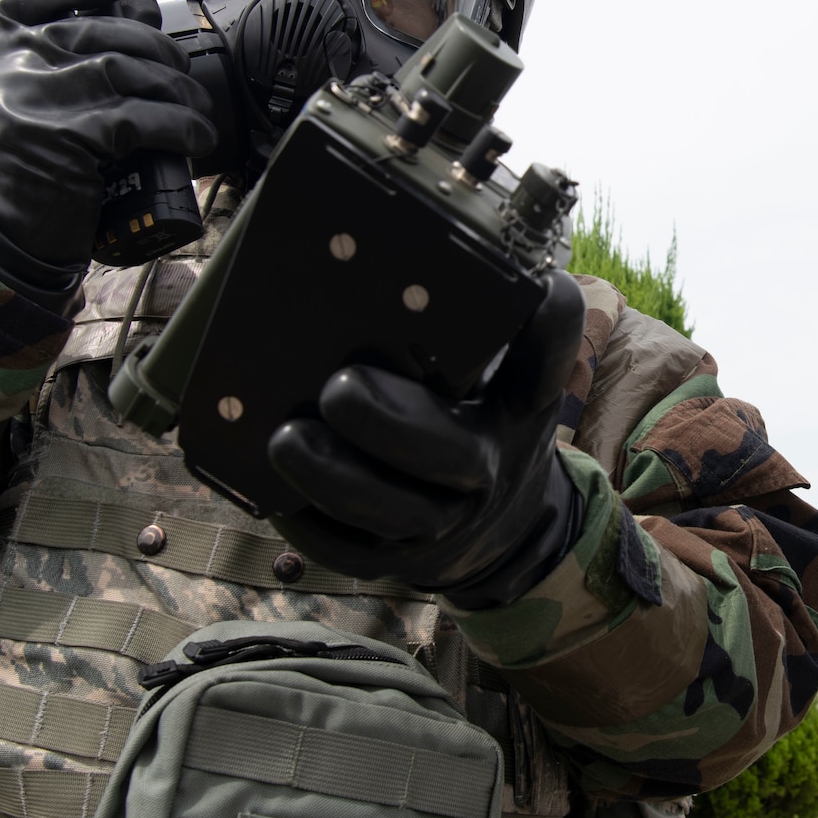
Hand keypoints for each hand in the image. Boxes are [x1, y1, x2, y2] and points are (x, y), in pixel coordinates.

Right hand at [0, 0, 215, 306]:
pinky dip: (179, 125)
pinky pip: (141, 118)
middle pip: (104, 32)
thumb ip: (65, 48)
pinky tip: (195, 135)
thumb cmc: (31, 156)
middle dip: (157, 50)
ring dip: (176, 90)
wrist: (8, 231)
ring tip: (194, 109)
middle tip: (178, 75)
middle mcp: (11, 63)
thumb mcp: (28, 91)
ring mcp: (37, 98)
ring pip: (128, 71)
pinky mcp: (68, 137)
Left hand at [267, 272, 586, 607]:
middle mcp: (486, 468)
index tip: (536, 284)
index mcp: (519, 409)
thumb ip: (480, 332)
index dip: (547, 328)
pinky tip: (270, 485)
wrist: (502, 529)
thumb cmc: (480, 424)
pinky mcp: (397, 563)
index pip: (545, 359)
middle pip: (444, 453)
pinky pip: (346, 549)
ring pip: (386, 513)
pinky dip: (306, 521)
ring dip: (331, 478)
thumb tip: (406, 255)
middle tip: (338, 388)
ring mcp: (441, 524)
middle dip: (387, 423)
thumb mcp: (505, 380)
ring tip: (284, 439)